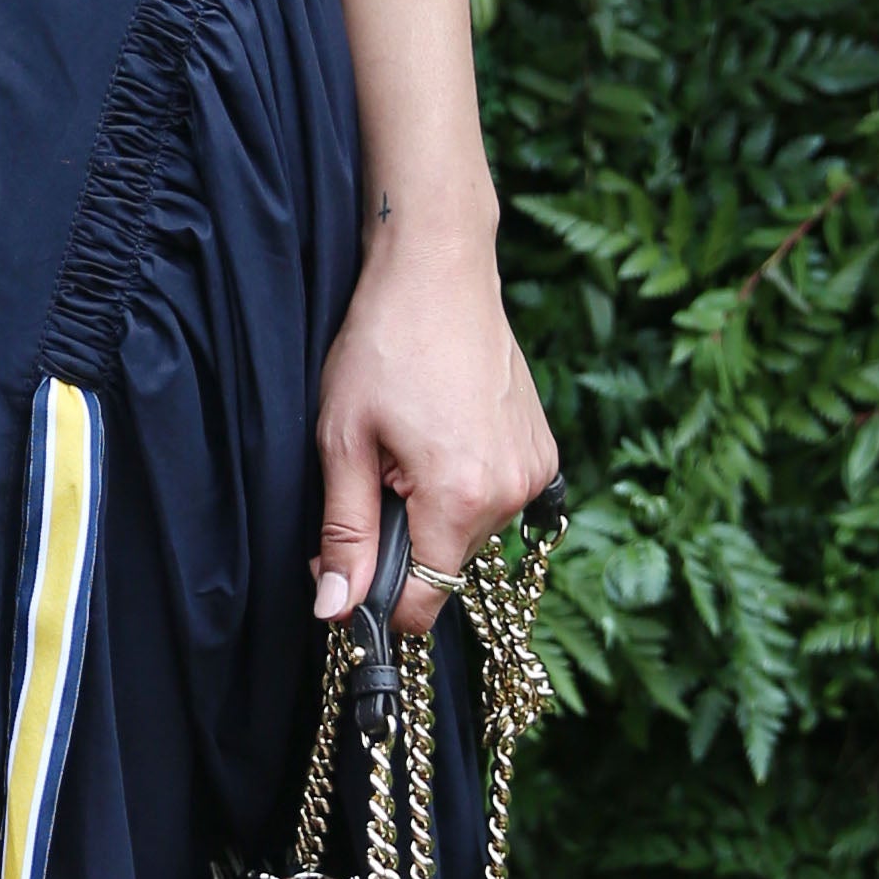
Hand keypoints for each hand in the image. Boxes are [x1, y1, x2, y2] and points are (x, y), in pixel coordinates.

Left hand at [312, 199, 556, 634]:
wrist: (439, 270)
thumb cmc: (383, 344)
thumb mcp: (343, 441)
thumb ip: (344, 532)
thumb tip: (335, 609)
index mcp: (460, 497)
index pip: (423, 605)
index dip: (375, 599)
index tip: (342, 564)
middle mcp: (511, 493)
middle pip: (445, 567)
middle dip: (400, 543)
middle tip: (369, 476)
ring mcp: (534, 472)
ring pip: (469, 535)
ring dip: (432, 512)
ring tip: (409, 444)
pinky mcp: (544, 452)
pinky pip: (496, 500)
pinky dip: (463, 486)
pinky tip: (441, 436)